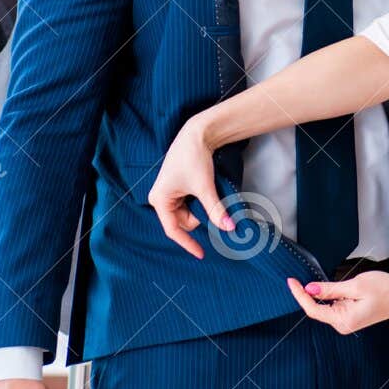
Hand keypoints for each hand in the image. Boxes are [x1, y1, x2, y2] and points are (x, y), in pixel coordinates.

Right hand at [148, 110, 235, 256]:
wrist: (197, 134)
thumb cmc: (194, 158)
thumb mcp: (205, 187)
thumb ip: (215, 210)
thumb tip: (229, 228)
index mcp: (160, 200)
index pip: (173, 230)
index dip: (188, 243)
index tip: (201, 254)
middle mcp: (161, 198)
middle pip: (183, 222)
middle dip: (200, 217)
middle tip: (211, 203)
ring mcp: (169, 194)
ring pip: (189, 214)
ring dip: (201, 209)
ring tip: (206, 190)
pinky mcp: (178, 189)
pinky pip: (190, 205)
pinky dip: (200, 203)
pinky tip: (204, 190)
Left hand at [286, 271, 388, 333]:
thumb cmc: (385, 290)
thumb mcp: (355, 286)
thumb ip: (330, 289)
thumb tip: (310, 289)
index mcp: (343, 320)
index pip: (312, 309)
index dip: (299, 295)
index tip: (291, 281)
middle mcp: (343, 325)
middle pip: (316, 310)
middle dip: (308, 294)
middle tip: (300, 277)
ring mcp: (347, 322)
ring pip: (324, 307)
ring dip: (320, 294)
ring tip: (326, 280)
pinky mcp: (350, 316)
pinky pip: (333, 306)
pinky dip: (329, 296)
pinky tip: (333, 287)